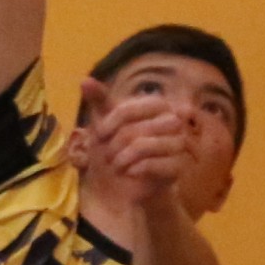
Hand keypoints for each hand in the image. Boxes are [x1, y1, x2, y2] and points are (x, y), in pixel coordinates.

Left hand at [71, 90, 212, 195]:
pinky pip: (155, 165)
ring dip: (123, 158)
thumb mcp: (105, 123)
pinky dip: (136, 170)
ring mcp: (179, 144)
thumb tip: (85, 80)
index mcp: (158, 105)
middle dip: (115, 144)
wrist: (130, 184)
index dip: (109, 122)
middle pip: (136, 128)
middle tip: (107, 154)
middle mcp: (174, 121)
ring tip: (116, 164)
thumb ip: (99, 101)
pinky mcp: (179, 167)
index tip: (98, 135)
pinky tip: (130, 173)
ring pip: (145, 146)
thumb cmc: (119, 148)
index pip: (129, 108)